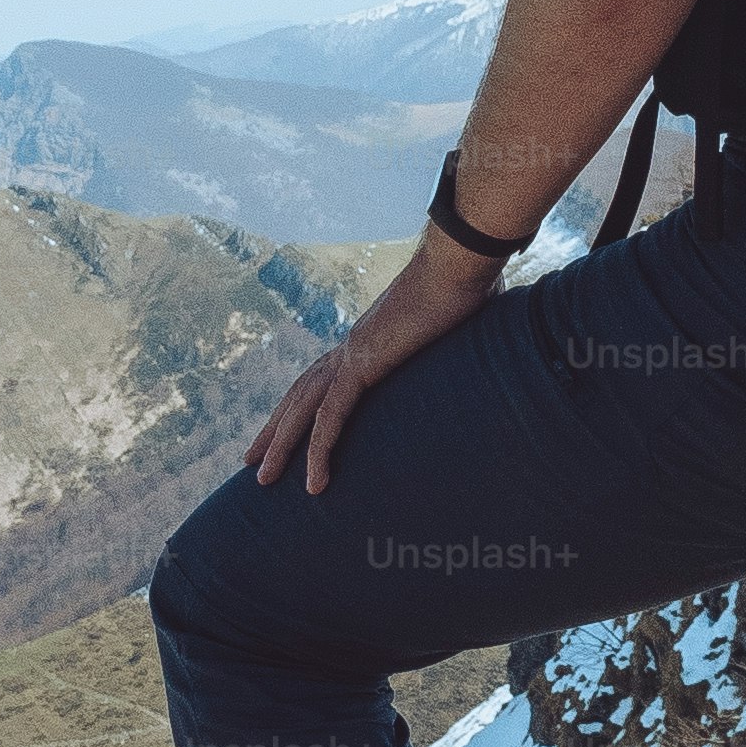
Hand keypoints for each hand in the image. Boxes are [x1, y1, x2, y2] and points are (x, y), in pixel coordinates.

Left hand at [244, 230, 502, 495]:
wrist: (462, 260)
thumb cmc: (470, 283)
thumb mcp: (464, 325)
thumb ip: (461, 343)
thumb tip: (493, 347)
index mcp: (371, 337)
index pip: (324, 377)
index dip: (302, 404)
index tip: (286, 427)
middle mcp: (353, 346)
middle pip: (301, 394)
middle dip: (275, 429)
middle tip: (253, 461)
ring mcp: (354, 354)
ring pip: (304, 411)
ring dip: (281, 446)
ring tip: (263, 481)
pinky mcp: (363, 364)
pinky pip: (332, 419)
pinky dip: (319, 452)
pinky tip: (314, 485)